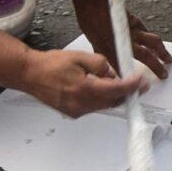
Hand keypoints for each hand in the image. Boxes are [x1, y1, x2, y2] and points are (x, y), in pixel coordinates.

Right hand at [25, 48, 145, 117]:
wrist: (30, 74)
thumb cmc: (50, 64)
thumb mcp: (79, 57)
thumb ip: (100, 65)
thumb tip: (113, 74)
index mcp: (84, 88)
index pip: (116, 90)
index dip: (131, 86)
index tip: (141, 83)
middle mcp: (80, 104)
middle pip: (112, 102)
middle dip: (127, 93)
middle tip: (138, 85)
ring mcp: (76, 111)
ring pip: (103, 106)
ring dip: (114, 96)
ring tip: (119, 84)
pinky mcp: (72, 113)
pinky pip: (93, 107)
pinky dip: (101, 99)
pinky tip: (100, 89)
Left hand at [77, 7, 171, 81]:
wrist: (93, 1)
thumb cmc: (90, 20)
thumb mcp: (93, 43)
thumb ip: (104, 54)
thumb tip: (107, 62)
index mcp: (113, 50)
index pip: (126, 70)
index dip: (132, 81)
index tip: (137, 89)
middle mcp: (126, 42)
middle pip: (147, 57)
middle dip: (157, 67)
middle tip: (163, 74)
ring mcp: (133, 31)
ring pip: (153, 42)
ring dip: (162, 51)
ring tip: (168, 59)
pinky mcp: (135, 21)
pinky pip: (146, 31)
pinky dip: (151, 37)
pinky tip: (155, 41)